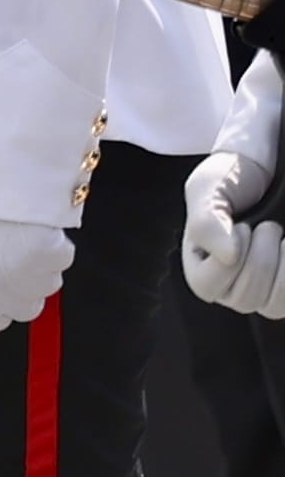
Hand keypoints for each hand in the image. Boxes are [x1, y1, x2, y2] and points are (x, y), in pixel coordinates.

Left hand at [0, 207, 73, 336]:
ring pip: (48, 285)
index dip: (4, 308)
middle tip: (18, 255)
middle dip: (28, 286)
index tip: (10, 294)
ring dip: (41, 263)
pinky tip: (36, 226)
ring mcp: (20, 276)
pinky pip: (63, 259)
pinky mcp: (47, 260)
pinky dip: (56, 243)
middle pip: (25, 309)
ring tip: (21, 233)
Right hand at [190, 51, 284, 314]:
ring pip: (274, 305)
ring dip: (282, 267)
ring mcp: (262, 290)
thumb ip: (206, 221)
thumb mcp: (208, 188)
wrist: (270, 171)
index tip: (241, 225)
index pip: (207, 286)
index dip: (230, 258)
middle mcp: (229, 285)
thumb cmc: (233, 176)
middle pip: (245, 299)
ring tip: (280, 236)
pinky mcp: (284, 287)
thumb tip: (227, 256)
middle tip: (266, 225)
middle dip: (260, 258)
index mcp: (199, 264)